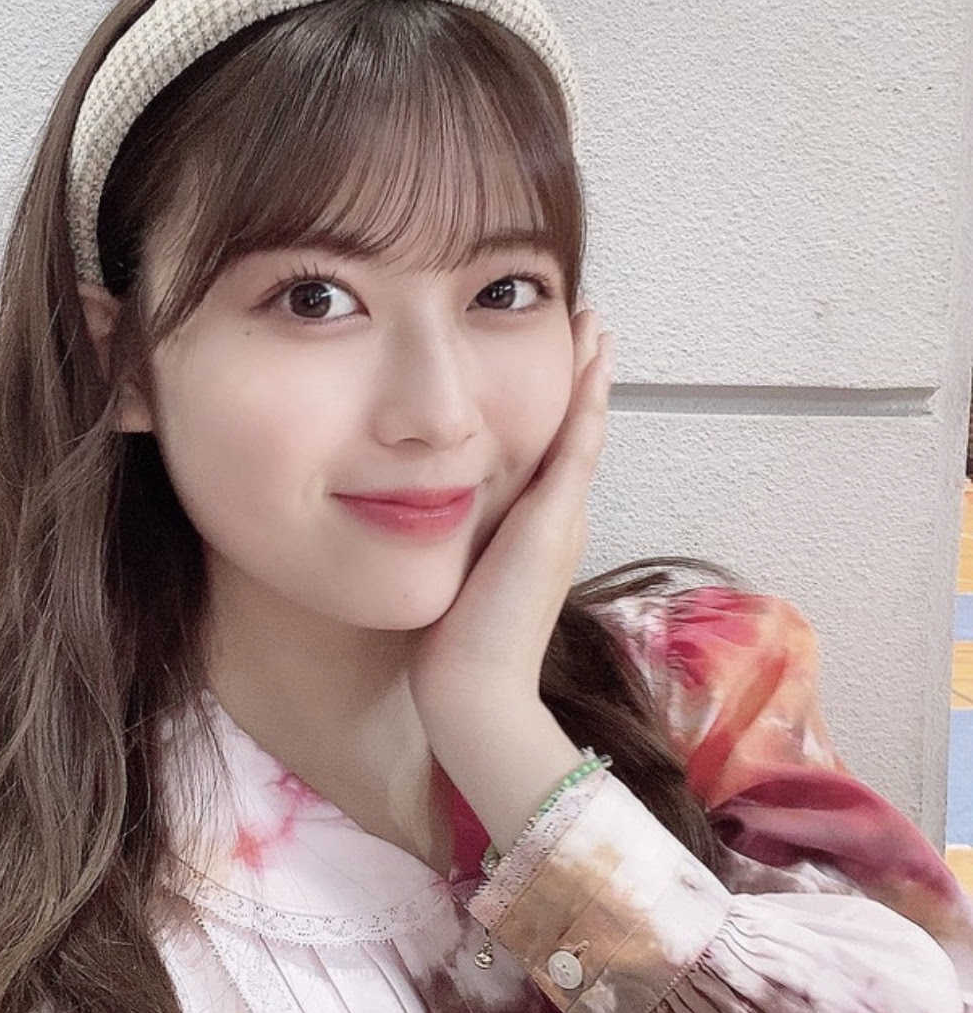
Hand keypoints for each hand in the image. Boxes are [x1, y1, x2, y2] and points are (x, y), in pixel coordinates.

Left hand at [408, 307, 613, 752]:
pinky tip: (591, 362)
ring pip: (582, 428)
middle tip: (587, 320)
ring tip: (593, 325)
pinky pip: (576, 448)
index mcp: (537, 527)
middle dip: (581, 374)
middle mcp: (560, 516)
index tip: (560, 356)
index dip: (559, 401)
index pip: (552, 449)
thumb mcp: (457, 571)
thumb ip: (454, 536)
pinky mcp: (554, 522)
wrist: (474, 692)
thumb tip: (420, 506)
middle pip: (576, 428)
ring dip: (589, 374)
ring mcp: (563, 517)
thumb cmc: (453, 645)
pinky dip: (585, 403)